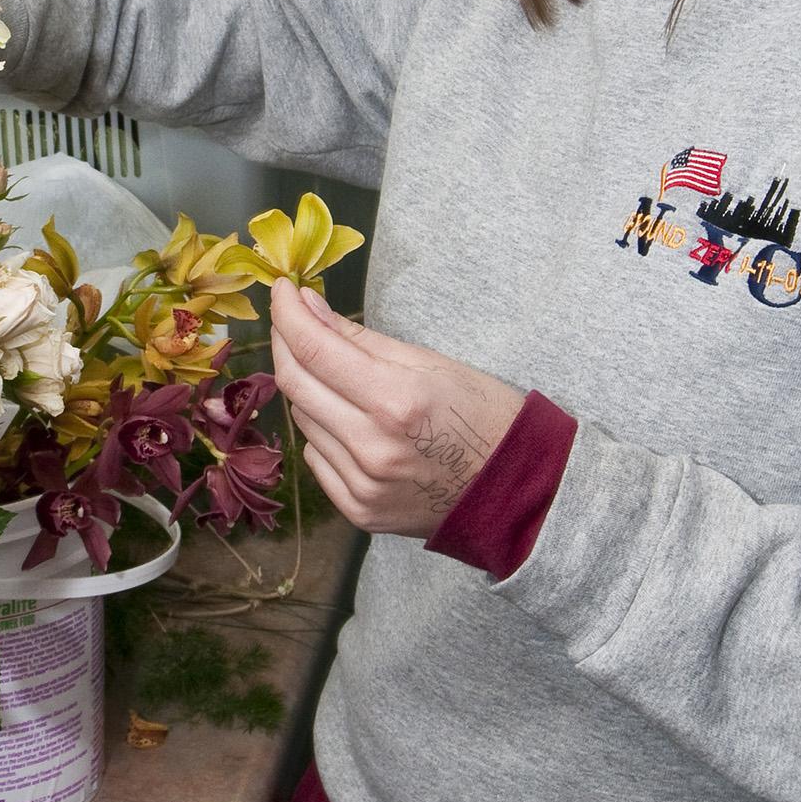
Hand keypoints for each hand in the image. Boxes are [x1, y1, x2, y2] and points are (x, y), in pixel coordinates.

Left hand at [269, 279, 523, 537]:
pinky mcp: (359, 512)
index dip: (288, 315)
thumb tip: (308, 307)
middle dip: (285, 343)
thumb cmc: (485, 415)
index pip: (314, 350)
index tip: (281, 289)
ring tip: (332, 371)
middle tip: (289, 318)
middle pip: (296, 385)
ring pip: (303, 422)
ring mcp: (363, 486)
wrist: (519, 491)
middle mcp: (372, 449)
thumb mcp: (432, 363)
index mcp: (396, 402)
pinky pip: (317, 459)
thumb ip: (362, 339)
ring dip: (308, 389)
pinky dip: (322, 432)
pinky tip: (346, 419)